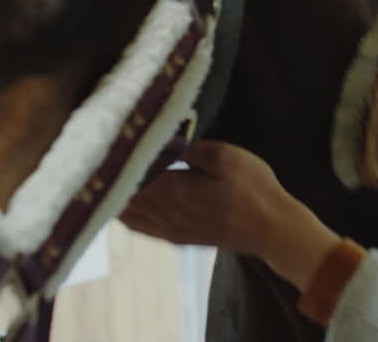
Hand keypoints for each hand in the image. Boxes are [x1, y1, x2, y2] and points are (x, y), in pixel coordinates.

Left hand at [121, 140, 340, 291]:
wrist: (272, 229)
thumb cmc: (254, 189)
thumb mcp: (225, 156)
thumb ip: (189, 148)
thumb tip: (162, 142)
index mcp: (173, 190)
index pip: (130, 172)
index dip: (116, 156)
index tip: (110, 138)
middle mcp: (164, 213)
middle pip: (121, 195)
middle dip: (111, 175)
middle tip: (105, 152)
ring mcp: (169, 229)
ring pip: (125, 214)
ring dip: (114, 195)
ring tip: (108, 174)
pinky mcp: (176, 238)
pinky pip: (139, 226)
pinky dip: (125, 213)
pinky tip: (122, 202)